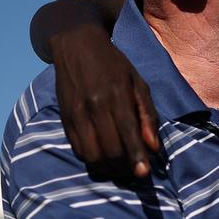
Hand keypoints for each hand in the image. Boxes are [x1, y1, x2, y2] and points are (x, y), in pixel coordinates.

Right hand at [53, 25, 159, 177]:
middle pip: (110, 151)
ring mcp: (76, 113)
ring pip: (92, 155)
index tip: (145, 174)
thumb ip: (148, 115)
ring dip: (108, 168)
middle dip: (124, 168)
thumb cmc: (115, 65)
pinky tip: (104, 158)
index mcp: (117, 96)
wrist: (76, 44)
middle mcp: (94, 106)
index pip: (128, 135)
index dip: (137, 158)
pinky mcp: (64, 117)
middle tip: (136, 172)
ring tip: (121, 168)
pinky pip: (77, 149)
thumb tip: (154, 147)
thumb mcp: (139, 83)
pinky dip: (92, 159)